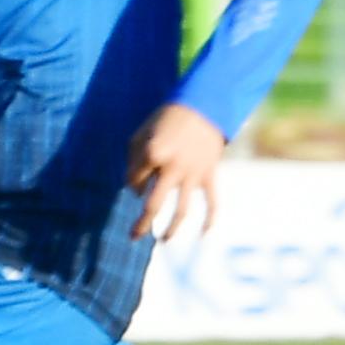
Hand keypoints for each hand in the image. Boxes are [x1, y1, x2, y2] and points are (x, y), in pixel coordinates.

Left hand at [129, 100, 228, 244]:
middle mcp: (172, 168)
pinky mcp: (209, 174)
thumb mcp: (142, 132)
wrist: (204, 104)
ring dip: (172, 229)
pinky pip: (212, 202)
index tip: (138, 179)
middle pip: (154, 205)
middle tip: (133, 236)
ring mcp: (192, 174)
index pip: (135, 182)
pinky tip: (203, 235)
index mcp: (152, 154)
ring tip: (164, 241)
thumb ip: (132, 159)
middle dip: (142, 223)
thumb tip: (135, 190)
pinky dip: (209, 220)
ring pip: (182, 210)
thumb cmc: (168, 118)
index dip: (133, 183)